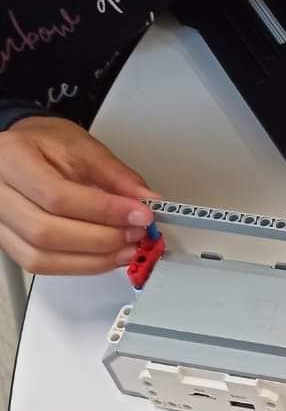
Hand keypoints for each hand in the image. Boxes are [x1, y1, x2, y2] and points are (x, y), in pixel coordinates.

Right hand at [0, 116, 157, 274]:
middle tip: (136, 233)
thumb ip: (116, 176)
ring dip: (91, 260)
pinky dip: (78, 266)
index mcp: (12, 159)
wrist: (21, 150)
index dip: (102, 211)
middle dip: (100, 240)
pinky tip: (105, 257)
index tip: (139, 215)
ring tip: (126, 249)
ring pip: (40, 258)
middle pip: (46, 232)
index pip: (57, 196)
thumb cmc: (46, 144)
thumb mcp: (84, 148)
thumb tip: (146, 202)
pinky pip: (40, 265)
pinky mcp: (8, 242)